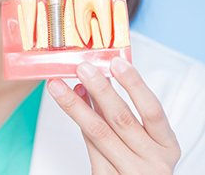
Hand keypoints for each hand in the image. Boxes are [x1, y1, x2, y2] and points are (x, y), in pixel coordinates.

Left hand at [47, 57, 180, 174]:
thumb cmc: (141, 165)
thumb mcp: (144, 141)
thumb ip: (123, 114)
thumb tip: (100, 81)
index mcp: (166, 146)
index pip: (152, 110)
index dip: (134, 84)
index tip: (116, 62)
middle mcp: (152, 161)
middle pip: (121, 119)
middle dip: (99, 90)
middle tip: (82, 69)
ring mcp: (129, 173)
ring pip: (98, 132)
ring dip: (76, 105)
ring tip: (59, 86)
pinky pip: (89, 147)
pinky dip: (79, 123)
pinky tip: (71, 105)